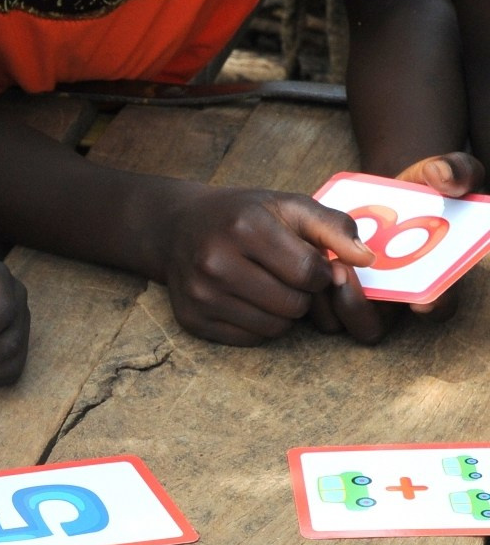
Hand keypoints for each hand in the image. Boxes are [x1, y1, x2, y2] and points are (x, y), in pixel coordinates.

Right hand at [161, 185, 374, 345]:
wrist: (177, 226)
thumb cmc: (243, 215)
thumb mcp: (288, 205)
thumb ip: (334, 226)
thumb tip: (367, 260)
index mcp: (243, 226)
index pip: (309, 273)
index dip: (319, 271)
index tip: (306, 259)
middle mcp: (215, 260)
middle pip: (294, 305)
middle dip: (301, 293)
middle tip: (283, 273)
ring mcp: (200, 293)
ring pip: (274, 327)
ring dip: (282, 311)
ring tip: (265, 284)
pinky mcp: (192, 319)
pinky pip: (250, 338)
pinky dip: (258, 323)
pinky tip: (245, 298)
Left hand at [309, 151, 484, 336]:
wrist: (379, 191)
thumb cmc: (417, 188)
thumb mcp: (439, 173)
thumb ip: (455, 171)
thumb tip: (444, 178)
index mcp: (430, 276)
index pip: (438, 305)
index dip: (433, 306)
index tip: (420, 301)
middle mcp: (393, 296)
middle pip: (376, 322)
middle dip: (358, 305)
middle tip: (343, 272)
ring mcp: (359, 296)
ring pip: (340, 319)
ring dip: (325, 297)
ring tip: (319, 261)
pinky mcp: (327, 289)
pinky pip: (312, 304)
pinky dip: (303, 287)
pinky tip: (298, 256)